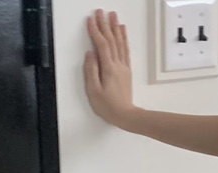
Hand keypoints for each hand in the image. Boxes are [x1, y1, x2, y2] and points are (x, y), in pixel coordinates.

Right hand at [85, 10, 134, 127]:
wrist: (126, 116)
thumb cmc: (108, 107)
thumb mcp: (93, 91)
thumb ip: (91, 71)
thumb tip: (90, 54)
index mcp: (108, 69)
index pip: (101, 45)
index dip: (95, 31)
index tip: (90, 20)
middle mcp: (118, 65)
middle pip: (111, 40)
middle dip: (105, 25)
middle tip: (100, 12)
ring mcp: (123, 67)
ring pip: (120, 43)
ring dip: (115, 28)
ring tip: (113, 16)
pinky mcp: (126, 71)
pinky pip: (125, 50)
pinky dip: (124, 39)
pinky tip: (122, 31)